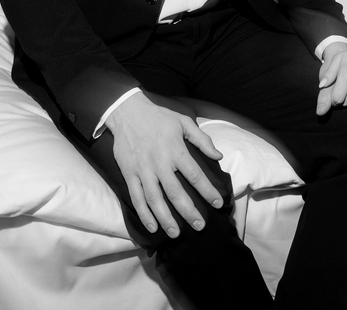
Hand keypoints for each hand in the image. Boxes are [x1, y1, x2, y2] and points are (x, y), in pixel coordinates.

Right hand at [105, 93, 223, 237]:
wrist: (128, 113)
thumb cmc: (159, 117)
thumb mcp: (183, 122)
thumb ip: (202, 140)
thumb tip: (218, 156)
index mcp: (175, 150)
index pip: (195, 175)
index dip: (208, 191)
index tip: (218, 204)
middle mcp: (160, 163)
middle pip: (176, 193)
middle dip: (189, 212)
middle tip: (200, 226)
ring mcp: (143, 170)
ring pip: (155, 200)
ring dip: (166, 219)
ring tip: (176, 233)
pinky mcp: (129, 174)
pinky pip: (136, 198)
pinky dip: (144, 214)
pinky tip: (152, 226)